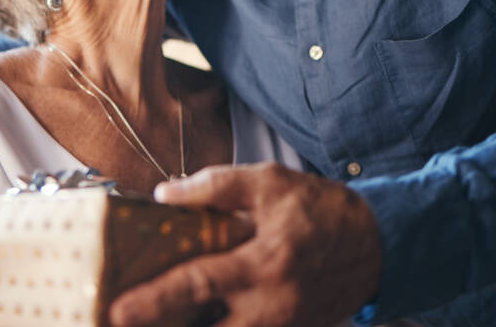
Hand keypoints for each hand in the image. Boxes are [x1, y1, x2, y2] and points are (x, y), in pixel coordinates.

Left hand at [109, 163, 381, 326]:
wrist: (378, 244)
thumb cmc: (320, 209)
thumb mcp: (269, 182)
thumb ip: (216, 185)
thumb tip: (164, 194)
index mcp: (264, 264)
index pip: (198, 286)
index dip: (154, 300)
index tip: (118, 309)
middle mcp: (272, 307)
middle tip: (120, 321)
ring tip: (152, 320)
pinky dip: (216, 326)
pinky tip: (193, 317)